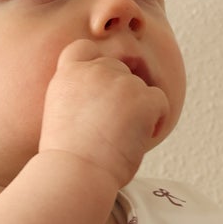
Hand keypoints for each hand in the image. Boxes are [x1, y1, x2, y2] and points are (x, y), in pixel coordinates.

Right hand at [38, 40, 170, 187]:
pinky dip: (156, 120)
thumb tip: (105, 101)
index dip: (97, 65)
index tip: (100, 91)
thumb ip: (80, 97)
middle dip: (121, 94)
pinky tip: (139, 140)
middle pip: (118, 69)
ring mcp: (119, 81)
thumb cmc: (68, 159)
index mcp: (67, 74)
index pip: (84, 49)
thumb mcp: (61, 115)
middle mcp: (93, 70)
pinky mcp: (142, 96)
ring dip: (137, 110)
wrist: (75, 173)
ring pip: (140, 88)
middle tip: (113, 128)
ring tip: (121, 139)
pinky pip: (160, 101)